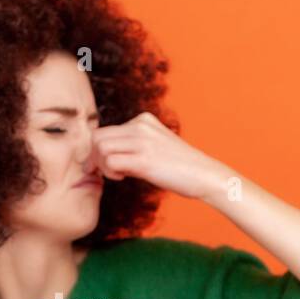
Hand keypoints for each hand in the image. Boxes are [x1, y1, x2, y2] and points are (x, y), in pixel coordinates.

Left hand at [89, 111, 231, 201]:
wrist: (205, 175)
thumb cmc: (180, 168)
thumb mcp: (154, 148)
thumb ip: (132, 147)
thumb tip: (106, 158)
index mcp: (143, 120)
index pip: (105, 130)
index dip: (98, 150)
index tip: (105, 165)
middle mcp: (140, 126)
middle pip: (97, 136)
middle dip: (94, 157)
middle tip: (103, 172)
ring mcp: (142, 141)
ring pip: (100, 147)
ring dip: (102, 165)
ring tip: (117, 175)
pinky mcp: (144, 159)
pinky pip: (110, 161)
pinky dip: (110, 172)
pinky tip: (123, 178)